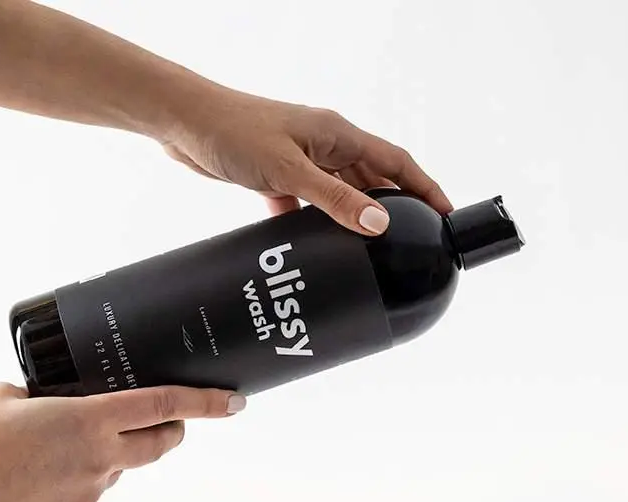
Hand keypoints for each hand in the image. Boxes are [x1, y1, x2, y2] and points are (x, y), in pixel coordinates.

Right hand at [0, 382, 244, 501]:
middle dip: (173, 431)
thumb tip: (39, 400)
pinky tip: (43, 472)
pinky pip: (90, 488)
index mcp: (91, 420)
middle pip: (160, 444)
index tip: (233, 401)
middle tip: (170, 423)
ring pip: (120, 467)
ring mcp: (91, 490)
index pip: (163, 405)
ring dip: (111, 453)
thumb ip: (34, 394)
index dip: (204, 402)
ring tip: (61, 445)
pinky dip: (80, 476)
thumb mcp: (1, 396)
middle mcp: (102, 457)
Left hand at [161, 85, 453, 234]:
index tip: (445, 216)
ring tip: (375, 253)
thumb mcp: (290, 171)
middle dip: (397, 209)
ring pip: (342, 195)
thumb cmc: (234, 131)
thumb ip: (335, 200)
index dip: (425, 189)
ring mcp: (301, 162)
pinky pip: (309, 206)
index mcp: (338, 134)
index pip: (396, 162)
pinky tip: (318, 252)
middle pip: (374, 180)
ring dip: (356, 219)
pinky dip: (316, 227)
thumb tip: (379, 226)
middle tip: (415, 241)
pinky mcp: (277, 178)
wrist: (182, 123)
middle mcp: (324, 145)